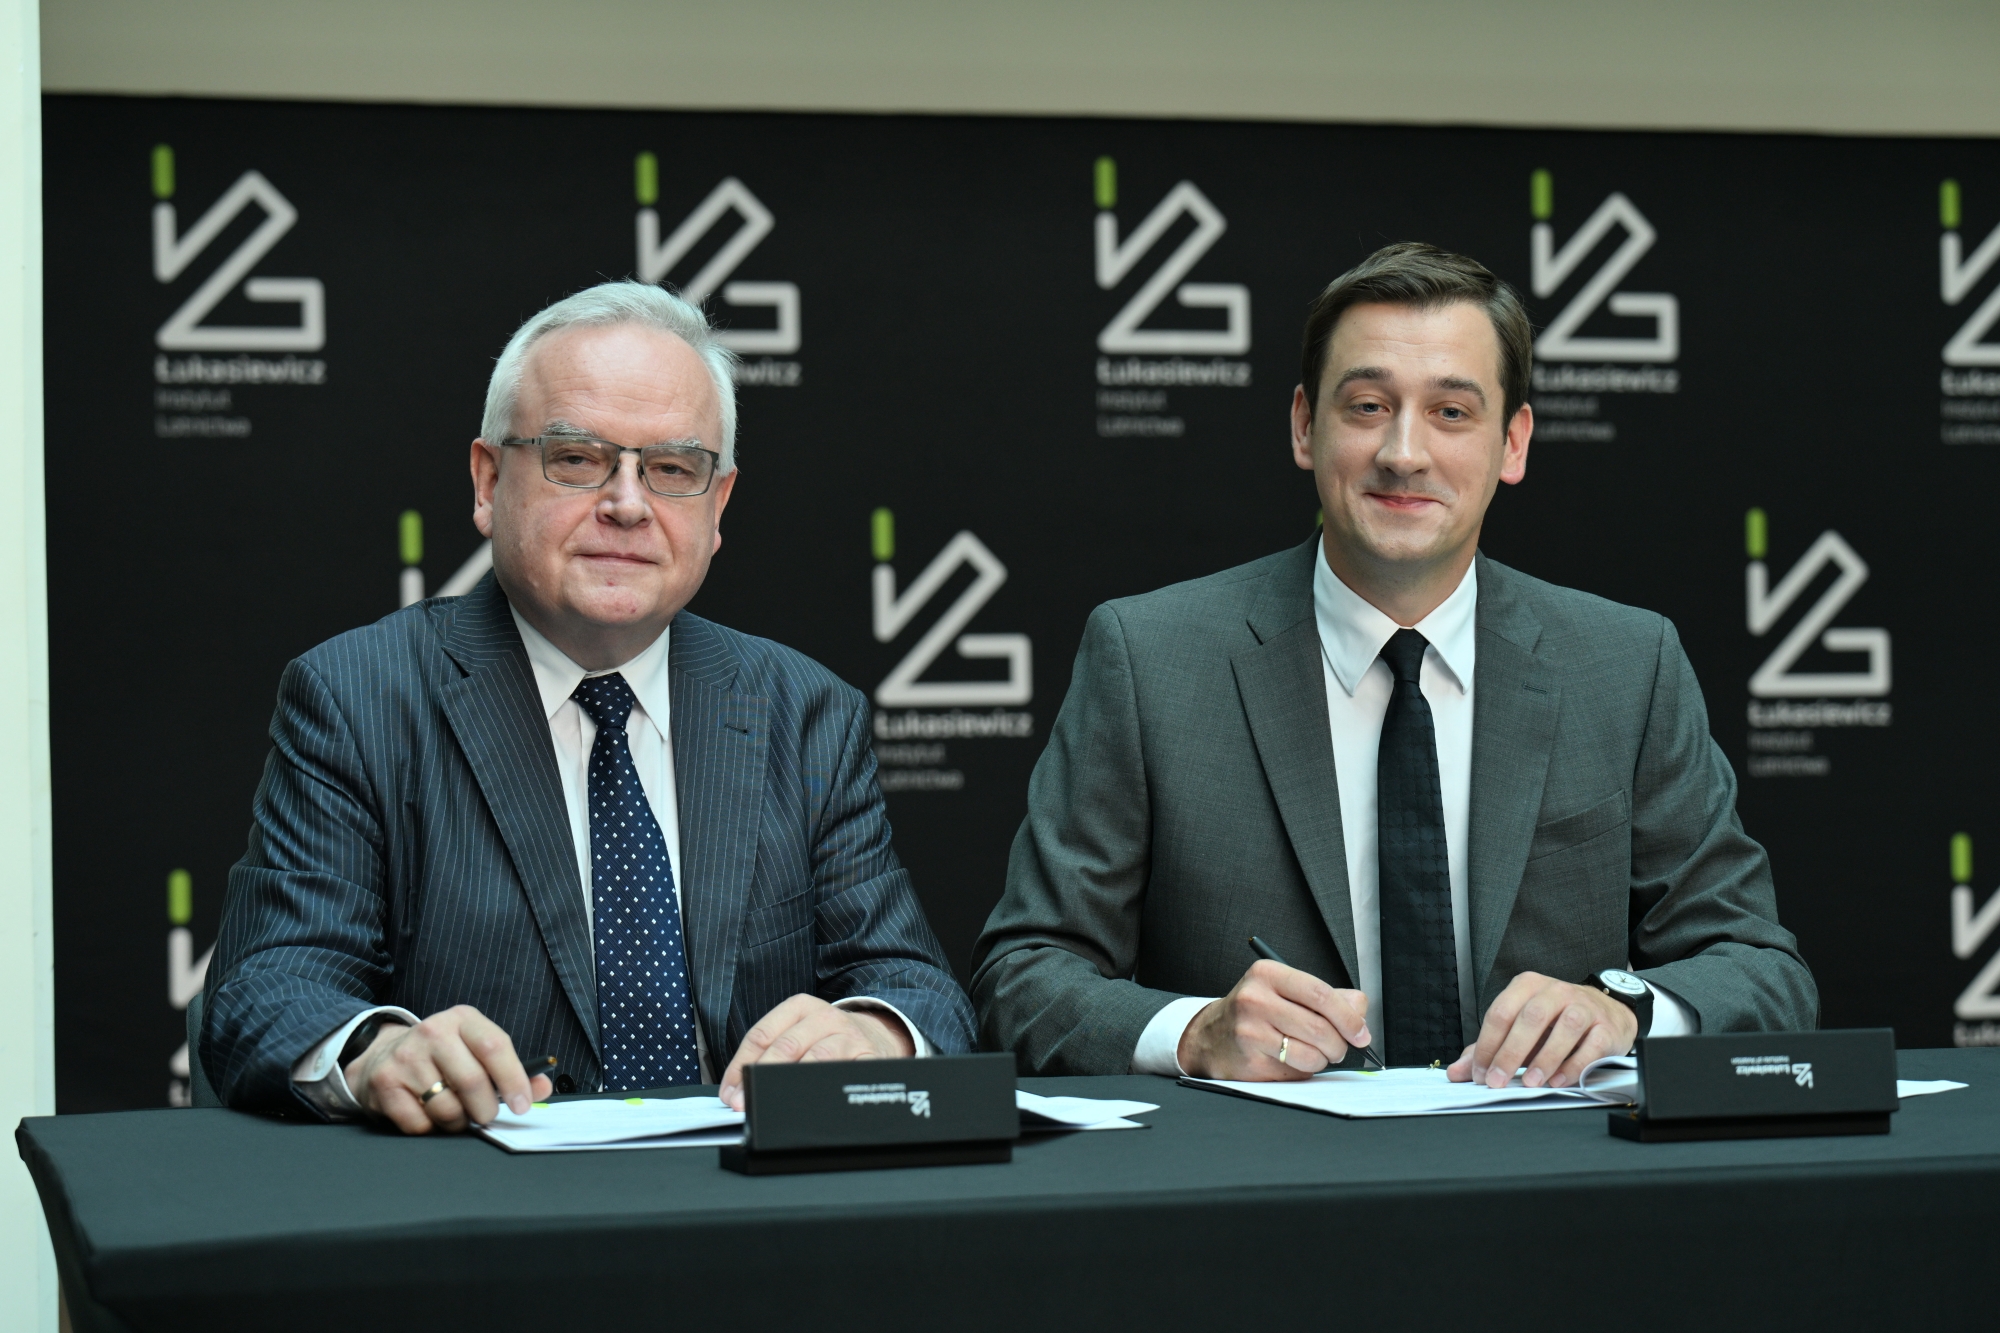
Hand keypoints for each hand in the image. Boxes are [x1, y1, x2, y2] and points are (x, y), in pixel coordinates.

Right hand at [343, 1005, 553, 1134]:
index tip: (523, 1106)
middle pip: (472, 1081)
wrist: (384, 1056)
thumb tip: (541, 1088)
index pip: (495, 1046)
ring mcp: (406, 1056)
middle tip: (486, 1116)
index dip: (514, 1080)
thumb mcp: (476, 1050)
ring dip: (459, 1122)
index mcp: (463, 1019)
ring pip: (446, 1107)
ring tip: (457, 1114)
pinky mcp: (385, 1083)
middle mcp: (433, 1032)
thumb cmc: (443, 1057)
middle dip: (486, 1109)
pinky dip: (431, 1128)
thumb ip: (512, 1069)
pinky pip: (420, 1123)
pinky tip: (430, 1114)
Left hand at [718, 995, 915, 1109]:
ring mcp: (848, 1036)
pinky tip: (812, 1101)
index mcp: (800, 1007)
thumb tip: (736, 1091)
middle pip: (786, 1046)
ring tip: (774, 1103)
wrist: (878, 1035)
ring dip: (791, 1084)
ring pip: (816, 1058)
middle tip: (745, 1104)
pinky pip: (844, 1074)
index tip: (730, 1093)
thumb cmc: (827, 1040)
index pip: (761, 1034)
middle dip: (761, 1078)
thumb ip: (769, 1053)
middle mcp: (825, 1017)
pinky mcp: (868, 1057)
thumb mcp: (800, 1032)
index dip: (741, 1066)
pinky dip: (825, 1089)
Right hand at [1176, 960, 1371, 1080]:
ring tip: (1312, 1053)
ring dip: (1322, 1060)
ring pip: (1312, 1054)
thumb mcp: (1286, 991)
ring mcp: (1250, 1032)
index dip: (1349, 1017)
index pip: (1321, 994)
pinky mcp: (1251, 1061)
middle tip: (1338, 1048)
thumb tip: (1359, 1011)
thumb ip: (1327, 997)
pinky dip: (1304, 1070)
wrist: (1210, 1036)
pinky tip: (1291, 1060)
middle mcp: (1255, 999)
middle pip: (1320, 1028)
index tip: (1361, 1033)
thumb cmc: (1255, 1012)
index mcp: (1268, 974)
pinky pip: (1296, 1072)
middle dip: (1340, 1044)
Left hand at [1446, 971, 1636, 1089]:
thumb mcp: (1521, 1029)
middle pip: (1529, 1018)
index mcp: (1527, 986)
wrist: (1607, 1013)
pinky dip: (1574, 1065)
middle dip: (1510, 1052)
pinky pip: (1591, 1045)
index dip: (1487, 1044)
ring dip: (1545, 1058)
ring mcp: (1584, 1006)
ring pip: (1565, 1027)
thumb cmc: (1556, 1022)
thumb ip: (1490, 1048)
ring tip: (1531, 1083)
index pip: (1501, 1012)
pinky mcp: (1606, 1026)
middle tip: (1498, 1081)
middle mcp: (1555, 991)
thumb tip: (1457, 1072)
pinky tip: (1559, 1080)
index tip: (1480, 1073)